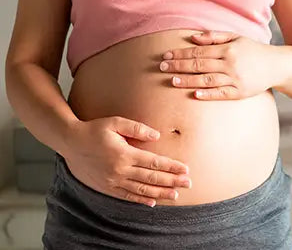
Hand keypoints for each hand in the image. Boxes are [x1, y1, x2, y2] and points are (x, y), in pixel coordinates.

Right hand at [63, 116, 191, 206]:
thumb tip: (157, 135)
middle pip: (152, 179)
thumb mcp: (115, 122)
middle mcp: (120, 170)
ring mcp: (113, 181)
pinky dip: (140, 200)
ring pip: (142, 191)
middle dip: (172, 181)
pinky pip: (126, 196)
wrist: (70, 142)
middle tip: (188, 184)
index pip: (154, 163)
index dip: (172, 167)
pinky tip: (152, 202)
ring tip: (176, 195)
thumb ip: (137, 128)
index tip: (185, 169)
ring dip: (161, 194)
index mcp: (125, 154)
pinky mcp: (106, 187)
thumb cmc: (94, 130)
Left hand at [159, 30, 275, 99]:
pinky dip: (208, 94)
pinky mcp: (240, 92)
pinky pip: (221, 94)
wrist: (277, 66)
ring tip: (172, 81)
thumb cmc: (253, 50)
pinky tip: (195, 94)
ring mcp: (236, 79)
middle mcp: (230, 64)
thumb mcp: (236, 37)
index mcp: (228, 49)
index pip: (199, 51)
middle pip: (199, 65)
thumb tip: (192, 37)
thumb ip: (214, 36)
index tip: (166, 55)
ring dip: (188, 80)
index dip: (181, 53)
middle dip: (179, 66)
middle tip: (162, 67)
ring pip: (207, 79)